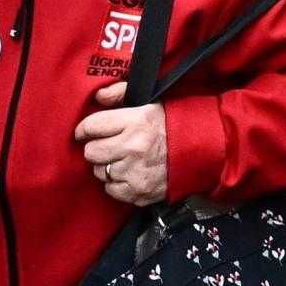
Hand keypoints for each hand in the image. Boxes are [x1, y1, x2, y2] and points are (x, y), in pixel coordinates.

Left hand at [73, 81, 170, 205]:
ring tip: (121, 159)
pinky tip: (128, 173)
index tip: (85, 131)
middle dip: (96, 148)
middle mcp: (133, 148)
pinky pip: (112, 190)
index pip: (92, 126)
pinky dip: (117, 183)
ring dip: (106, 166)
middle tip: (106, 145)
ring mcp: (136, 173)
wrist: (200, 150)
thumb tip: (98, 97)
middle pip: (91, 152)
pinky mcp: (140, 192)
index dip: (84, 129)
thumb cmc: (170, 124)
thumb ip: (120, 93)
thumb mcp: (148, 101)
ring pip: (100, 172)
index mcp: (136, 121)